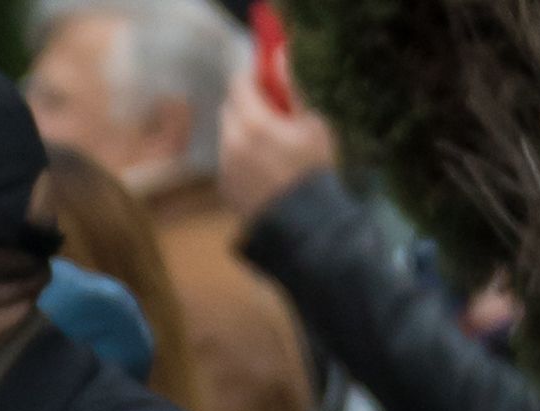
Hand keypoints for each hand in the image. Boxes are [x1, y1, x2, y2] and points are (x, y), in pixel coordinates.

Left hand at [216, 65, 335, 220]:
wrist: (304, 223)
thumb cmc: (315, 169)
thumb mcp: (312, 123)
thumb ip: (292, 89)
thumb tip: (280, 58)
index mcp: (253, 124)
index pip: (238, 84)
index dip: (252, 77)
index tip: (266, 77)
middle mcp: (230, 144)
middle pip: (230, 109)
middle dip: (247, 103)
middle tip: (273, 108)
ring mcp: (224, 167)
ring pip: (228, 135)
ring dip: (245, 130)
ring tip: (274, 142)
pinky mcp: (225, 186)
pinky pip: (229, 160)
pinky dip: (242, 154)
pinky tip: (267, 166)